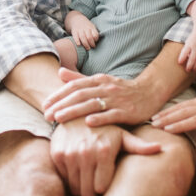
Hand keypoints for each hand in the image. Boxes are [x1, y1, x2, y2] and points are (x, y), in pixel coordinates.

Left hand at [42, 67, 161, 125]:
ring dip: (74, 111)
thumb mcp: (101, 81)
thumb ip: (80, 78)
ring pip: (92, 104)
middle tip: (46, 115)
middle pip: (80, 95)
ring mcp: (117, 100)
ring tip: (59, 118)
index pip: (74, 86)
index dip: (59, 94)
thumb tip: (59, 72)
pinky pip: (112, 115)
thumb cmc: (121, 90)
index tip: (45, 104)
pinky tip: (87, 123)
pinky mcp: (127, 112)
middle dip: (61, 105)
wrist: (150, 92)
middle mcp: (106, 88)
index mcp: (98, 80)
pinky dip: (100, 118)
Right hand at [50, 118, 160, 195]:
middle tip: (94, 186)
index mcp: (104, 151)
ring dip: (80, 187)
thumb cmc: (105, 127)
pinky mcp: (57, 154)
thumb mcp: (122, 136)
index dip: (104, 188)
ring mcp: (70, 154)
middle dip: (91, 193)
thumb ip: (139, 145)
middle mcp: (86, 153)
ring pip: (75, 187)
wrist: (78, 110)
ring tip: (86, 179)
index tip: (104, 184)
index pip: (102, 188)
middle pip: (87, 192)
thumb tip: (159, 148)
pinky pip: (64, 178)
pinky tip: (76, 168)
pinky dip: (69, 177)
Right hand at [70, 19, 99, 49]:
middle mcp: (86, 28)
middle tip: (91, 48)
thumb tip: (96, 42)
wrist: (76, 19)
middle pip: (89, 37)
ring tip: (87, 48)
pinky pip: (75, 36)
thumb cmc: (86, 26)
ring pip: (83, 37)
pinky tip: (79, 45)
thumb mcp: (92, 27)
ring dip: (85, 44)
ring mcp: (80, 29)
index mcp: (91, 27)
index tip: (95, 44)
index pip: (95, 34)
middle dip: (91, 44)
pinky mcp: (74, 31)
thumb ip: (94, 33)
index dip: (95, 40)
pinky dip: (77, 41)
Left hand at [177, 41, 195, 71]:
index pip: (185, 52)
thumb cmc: (193, 39)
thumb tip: (184, 60)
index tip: (179, 63)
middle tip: (187, 70)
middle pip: (192, 59)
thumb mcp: (187, 42)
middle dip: (189, 66)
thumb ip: (186, 50)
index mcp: (189, 45)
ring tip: (193, 70)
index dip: (182, 58)